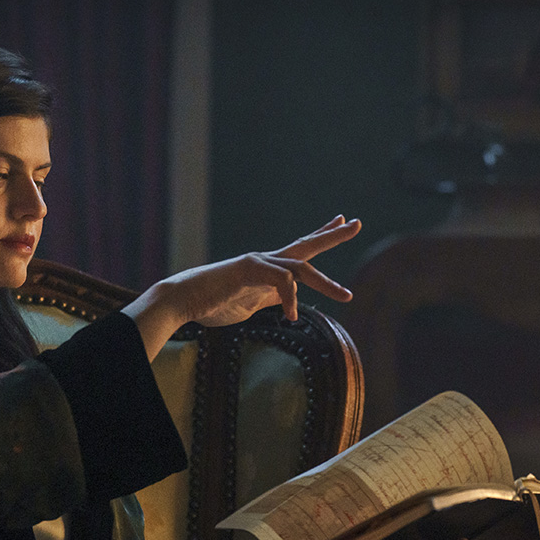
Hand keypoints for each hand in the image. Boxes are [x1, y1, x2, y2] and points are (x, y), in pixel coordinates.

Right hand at [123, 216, 360, 359]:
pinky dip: (291, 299)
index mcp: (267, 267)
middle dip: (332, 235)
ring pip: (301, 267)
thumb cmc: (211, 303)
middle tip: (356, 223)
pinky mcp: (249, 270)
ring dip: (327, 283)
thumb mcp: (249, 304)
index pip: (299, 249)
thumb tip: (287, 300)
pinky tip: (291, 316)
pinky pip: (282, 282)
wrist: (183, 300)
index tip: (340, 222)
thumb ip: (268, 298)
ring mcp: (258, 263)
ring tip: (347, 296)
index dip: (320, 235)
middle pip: (306, 244)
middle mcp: (265, 259)